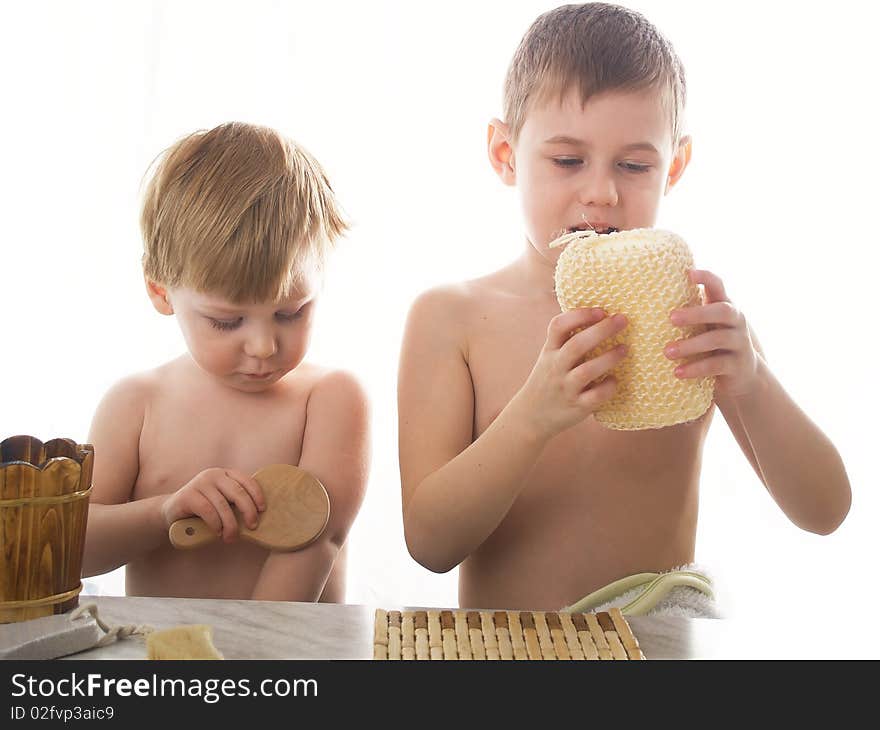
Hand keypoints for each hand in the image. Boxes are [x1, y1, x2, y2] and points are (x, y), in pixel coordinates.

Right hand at [160, 468, 265, 542]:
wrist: (171, 512)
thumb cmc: (203, 510)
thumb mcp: (222, 502)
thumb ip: (235, 503)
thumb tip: (258, 517)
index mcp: (225, 474)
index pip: (246, 480)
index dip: (257, 495)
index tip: (262, 510)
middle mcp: (213, 475)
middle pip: (237, 492)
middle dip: (248, 511)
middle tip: (252, 527)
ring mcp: (199, 483)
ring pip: (223, 504)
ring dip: (230, 524)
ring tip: (231, 537)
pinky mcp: (188, 495)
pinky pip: (207, 510)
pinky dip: (215, 523)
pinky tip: (217, 532)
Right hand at [511, 307, 628, 439]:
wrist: (531, 416)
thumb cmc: (549, 380)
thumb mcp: (550, 357)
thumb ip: (567, 340)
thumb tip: (601, 316)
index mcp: (550, 351)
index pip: (558, 326)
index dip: (579, 315)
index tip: (600, 310)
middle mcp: (556, 367)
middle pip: (576, 345)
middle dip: (601, 330)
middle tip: (622, 320)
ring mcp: (566, 388)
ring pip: (586, 371)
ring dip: (608, 358)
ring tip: (624, 349)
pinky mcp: (576, 407)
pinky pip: (594, 397)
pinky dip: (608, 387)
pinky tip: (614, 380)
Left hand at [665, 269, 759, 397]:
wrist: (744, 375)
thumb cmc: (714, 345)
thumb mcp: (705, 326)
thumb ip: (689, 315)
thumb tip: (646, 303)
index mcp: (724, 307)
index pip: (718, 286)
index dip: (706, 277)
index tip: (688, 272)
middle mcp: (736, 321)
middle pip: (722, 311)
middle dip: (697, 313)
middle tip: (671, 318)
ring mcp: (740, 343)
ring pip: (717, 339)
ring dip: (690, 345)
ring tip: (667, 352)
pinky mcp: (737, 365)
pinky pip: (716, 365)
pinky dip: (696, 368)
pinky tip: (678, 372)